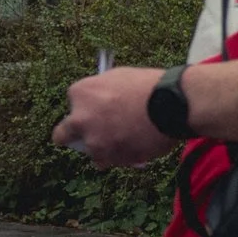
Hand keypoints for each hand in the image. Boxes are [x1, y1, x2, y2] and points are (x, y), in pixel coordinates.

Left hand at [53, 67, 174, 168]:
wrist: (174, 104)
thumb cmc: (150, 86)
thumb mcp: (120, 76)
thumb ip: (102, 90)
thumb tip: (101, 98)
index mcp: (81, 93)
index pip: (72, 103)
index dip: (87, 105)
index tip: (99, 106)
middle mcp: (80, 119)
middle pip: (63, 134)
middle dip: (74, 134)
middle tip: (94, 131)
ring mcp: (96, 142)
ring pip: (91, 151)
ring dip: (102, 148)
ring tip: (125, 141)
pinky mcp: (113, 158)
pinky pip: (113, 161)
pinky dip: (122, 156)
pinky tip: (137, 146)